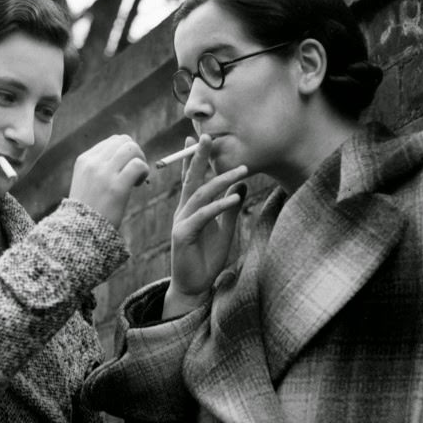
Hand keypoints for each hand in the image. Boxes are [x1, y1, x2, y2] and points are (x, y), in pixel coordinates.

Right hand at [68, 135, 148, 228]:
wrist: (80, 231)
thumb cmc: (88, 209)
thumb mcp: (86, 182)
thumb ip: (100, 166)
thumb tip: (126, 151)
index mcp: (84, 160)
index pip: (112, 141)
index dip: (124, 153)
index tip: (124, 169)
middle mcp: (93, 163)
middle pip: (124, 141)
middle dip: (135, 154)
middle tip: (134, 172)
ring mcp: (104, 174)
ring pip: (132, 149)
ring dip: (141, 161)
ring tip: (136, 178)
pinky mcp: (117, 187)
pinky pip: (138, 165)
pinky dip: (144, 171)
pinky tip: (139, 184)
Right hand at [166, 135, 246, 316]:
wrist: (194, 286)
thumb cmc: (207, 257)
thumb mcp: (224, 229)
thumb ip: (230, 208)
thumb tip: (242, 186)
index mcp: (190, 208)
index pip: (191, 178)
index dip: (194, 158)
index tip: (198, 138)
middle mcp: (183, 211)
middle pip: (191, 179)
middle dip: (199, 157)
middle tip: (207, 136)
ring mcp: (181, 222)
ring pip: (200, 195)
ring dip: (221, 180)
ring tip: (241, 170)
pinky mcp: (182, 235)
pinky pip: (203, 216)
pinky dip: (220, 206)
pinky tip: (235, 198)